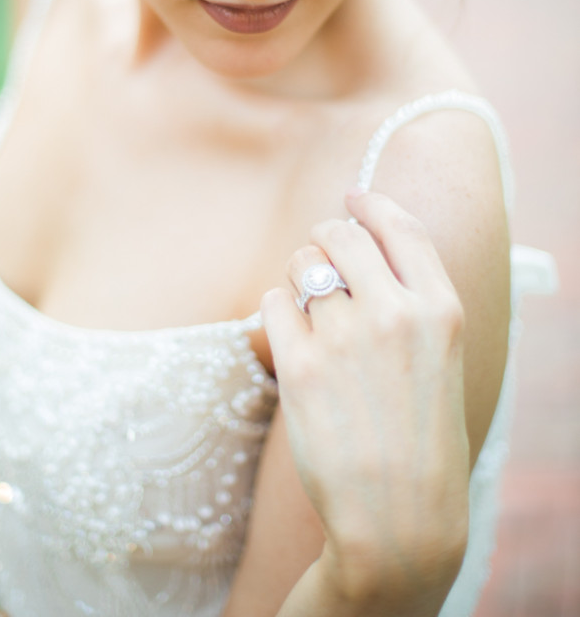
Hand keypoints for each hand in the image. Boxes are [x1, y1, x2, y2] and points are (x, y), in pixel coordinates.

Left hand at [261, 191, 469, 615]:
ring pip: (301, 265)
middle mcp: (395, 314)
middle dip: (324, 238)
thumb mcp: (442, 358)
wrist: (399, 517)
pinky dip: (275, 309)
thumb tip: (358, 240)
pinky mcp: (300, 367)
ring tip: (307, 309)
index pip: (402, 227)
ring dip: (297, 276)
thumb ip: (411, 299)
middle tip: (319, 259)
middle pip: (340, 234)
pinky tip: (288, 335)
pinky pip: (272, 302)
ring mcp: (346, 339)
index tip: (353, 198)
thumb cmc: (420, 436)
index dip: (372, 204)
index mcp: (441, 309)